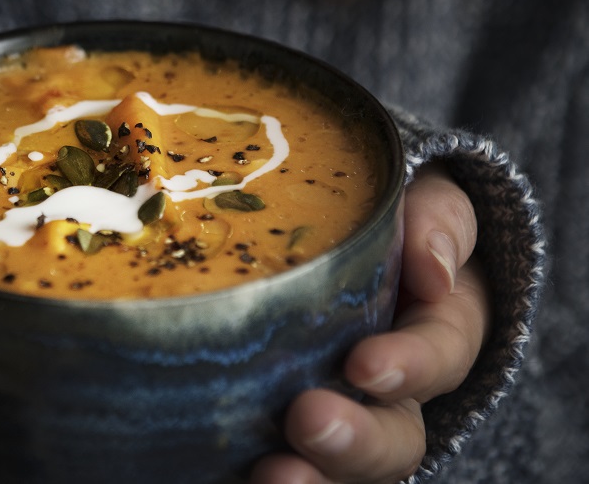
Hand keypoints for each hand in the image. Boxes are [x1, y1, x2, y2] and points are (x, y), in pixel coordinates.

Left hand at [251, 163, 488, 483]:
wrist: (331, 246)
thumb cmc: (385, 224)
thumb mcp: (426, 205)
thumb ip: (439, 221)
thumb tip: (432, 272)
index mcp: (436, 336)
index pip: (440, 357)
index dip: (410, 367)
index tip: (365, 365)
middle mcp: (391, 396)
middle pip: (393, 439)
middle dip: (356, 440)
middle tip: (309, 419)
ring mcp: (337, 418)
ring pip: (337, 469)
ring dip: (310, 477)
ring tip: (272, 474)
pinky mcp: (277, 433)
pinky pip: (271, 465)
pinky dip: (249, 477)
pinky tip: (223, 472)